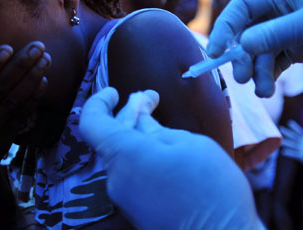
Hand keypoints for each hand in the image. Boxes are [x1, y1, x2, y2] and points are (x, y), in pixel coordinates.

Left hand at [79, 87, 265, 229]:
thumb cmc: (211, 188)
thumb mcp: (190, 144)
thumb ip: (158, 130)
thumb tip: (142, 122)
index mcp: (125, 155)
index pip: (91, 122)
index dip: (99, 102)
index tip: (116, 92)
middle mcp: (116, 179)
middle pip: (111, 138)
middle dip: (129, 115)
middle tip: (152, 99)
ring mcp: (125, 198)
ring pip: (122, 157)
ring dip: (137, 137)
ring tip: (163, 125)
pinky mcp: (136, 211)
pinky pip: (131, 175)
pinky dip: (142, 158)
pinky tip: (165, 152)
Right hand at [207, 0, 302, 95]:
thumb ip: (279, 33)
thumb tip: (242, 45)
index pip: (243, 7)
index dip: (226, 28)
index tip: (215, 52)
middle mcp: (282, 8)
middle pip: (248, 32)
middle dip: (243, 56)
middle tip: (242, 78)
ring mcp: (290, 28)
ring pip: (261, 51)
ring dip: (258, 71)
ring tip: (263, 91)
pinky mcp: (300, 46)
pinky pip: (275, 61)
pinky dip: (269, 75)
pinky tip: (268, 88)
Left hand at [280, 120, 302, 167]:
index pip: (300, 131)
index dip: (294, 127)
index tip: (289, 122)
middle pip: (294, 136)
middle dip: (287, 132)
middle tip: (280, 127)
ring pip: (292, 145)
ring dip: (285, 142)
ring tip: (279, 140)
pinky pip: (294, 154)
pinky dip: (288, 153)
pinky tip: (283, 152)